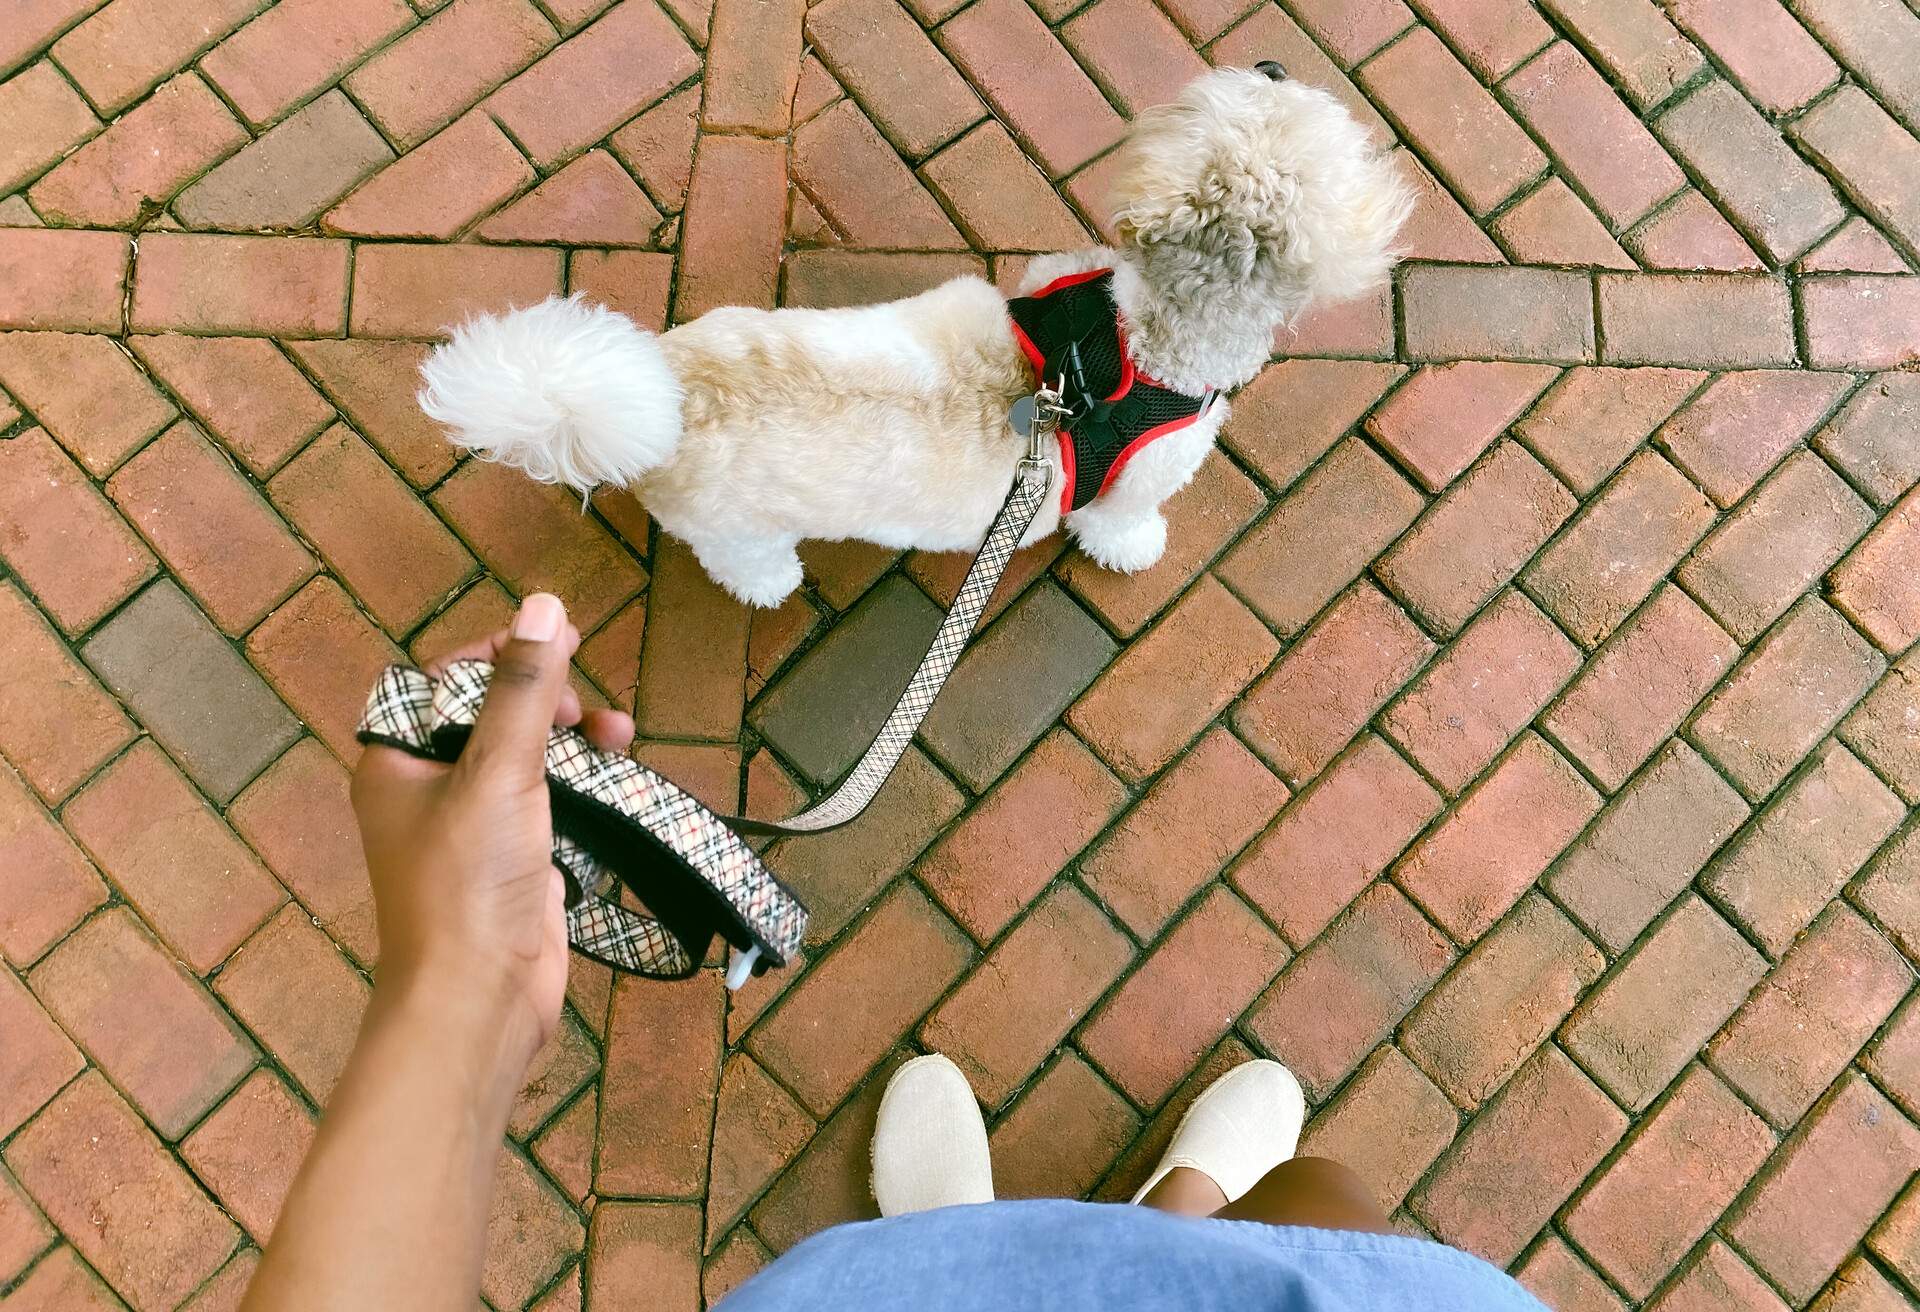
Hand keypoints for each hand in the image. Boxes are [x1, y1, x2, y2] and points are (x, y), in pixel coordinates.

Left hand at [349, 593, 634, 1067]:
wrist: (479, 998)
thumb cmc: (468, 883)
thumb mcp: (498, 771)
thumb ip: (523, 688)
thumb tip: (543, 604)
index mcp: (395, 760)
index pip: (439, 678)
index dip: (493, 654)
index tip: (552, 645)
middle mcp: (427, 788)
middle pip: (489, 712)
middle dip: (546, 698)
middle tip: (583, 705)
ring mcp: (473, 827)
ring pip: (527, 755)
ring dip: (574, 738)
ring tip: (619, 735)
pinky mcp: (515, 860)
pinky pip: (551, 800)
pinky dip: (584, 783)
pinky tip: (618, 777)